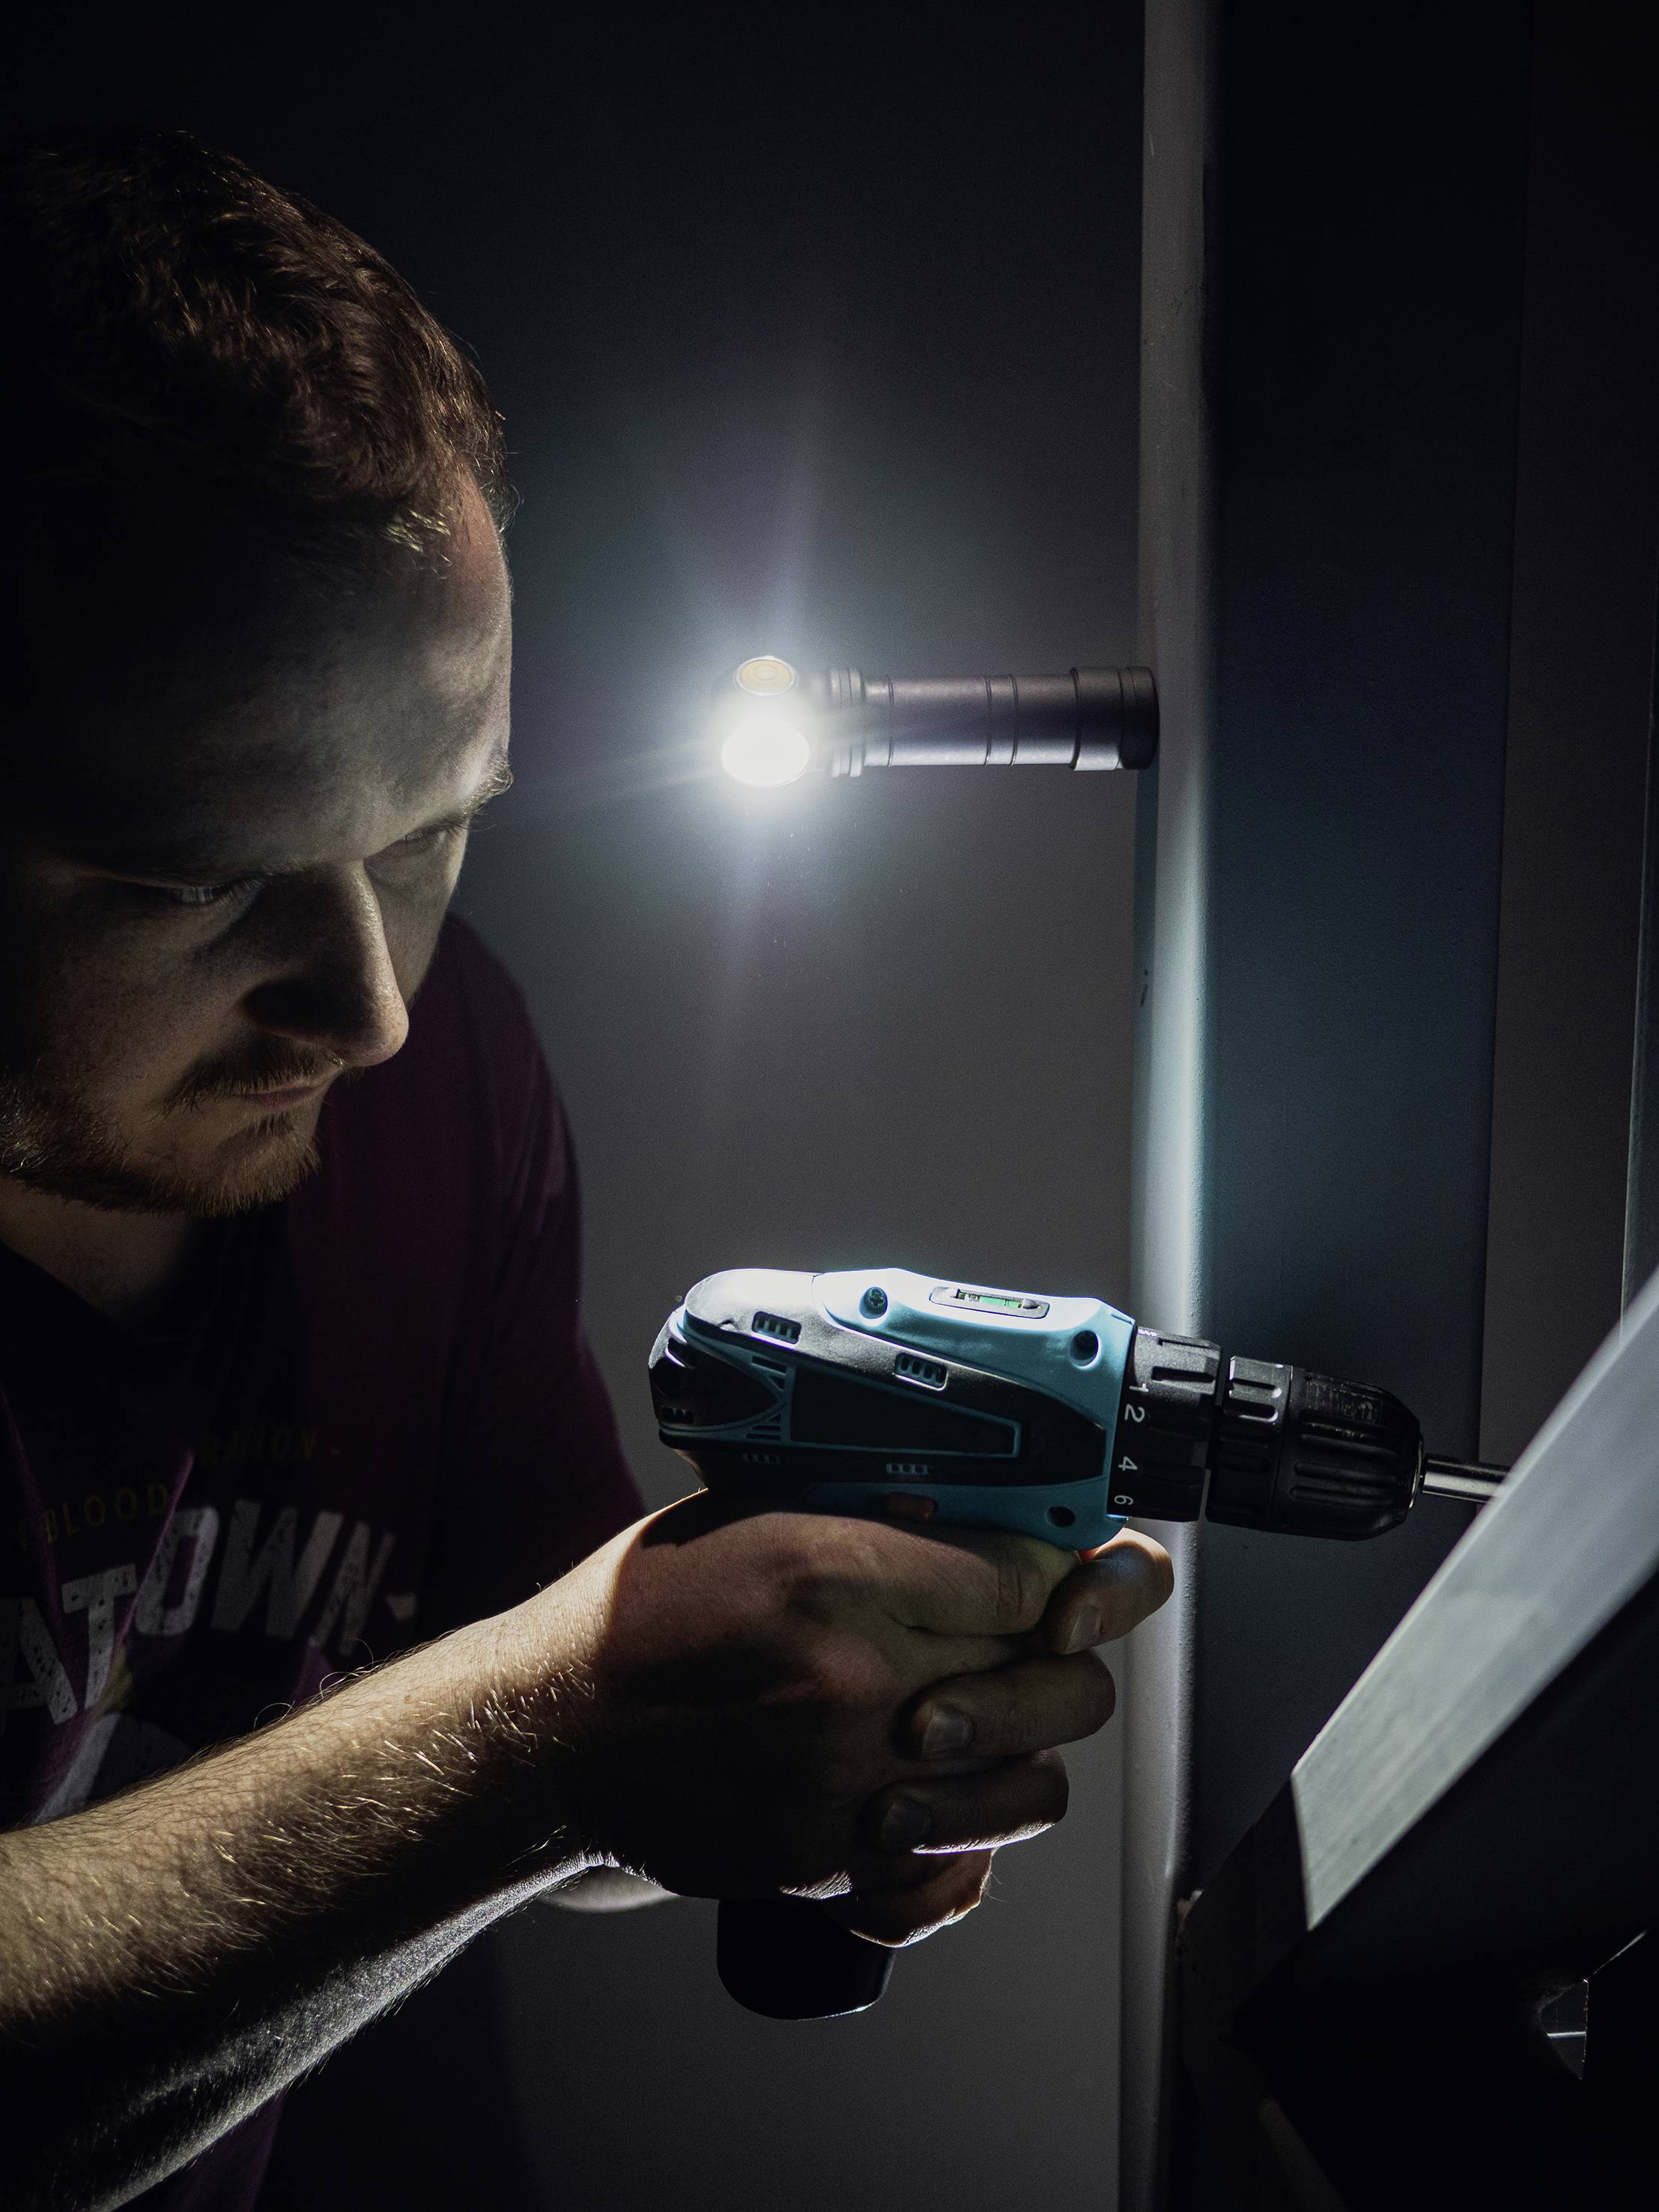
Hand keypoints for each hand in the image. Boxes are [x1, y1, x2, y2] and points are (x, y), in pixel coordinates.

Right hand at [504, 1502, 1170, 1944]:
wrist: (553, 1731)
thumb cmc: (649, 1606)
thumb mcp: (755, 1512)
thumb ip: (876, 1515)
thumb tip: (992, 1519)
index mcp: (829, 1572)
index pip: (1026, 1579)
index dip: (1058, 1574)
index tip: (1052, 1571)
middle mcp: (849, 1680)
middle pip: (1051, 1679)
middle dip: (1062, 1655)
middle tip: (1033, 1641)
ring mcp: (845, 1784)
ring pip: (1032, 1783)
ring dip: (1026, 1747)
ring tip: (985, 1720)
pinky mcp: (830, 1862)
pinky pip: (961, 1865)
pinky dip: (966, 1831)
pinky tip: (932, 1791)